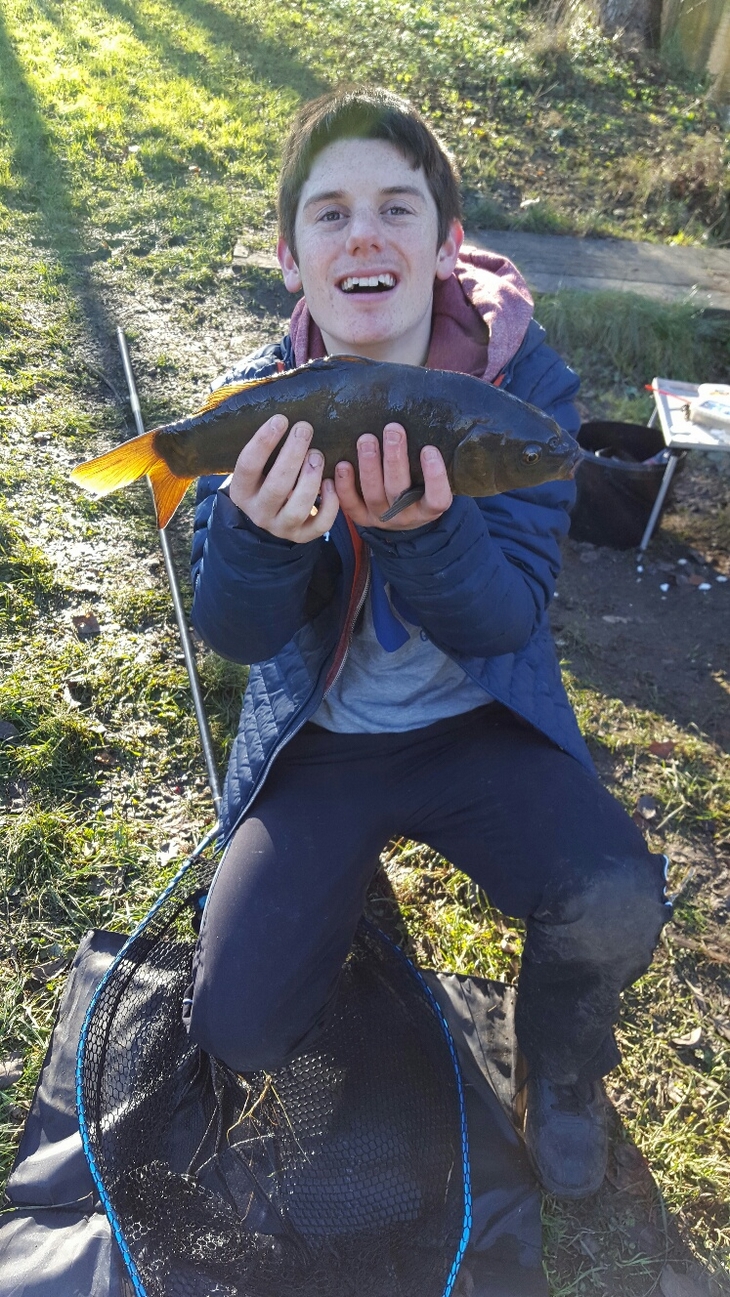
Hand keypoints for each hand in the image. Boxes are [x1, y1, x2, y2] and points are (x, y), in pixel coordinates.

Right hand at [228, 414, 339, 541]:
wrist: (266, 518)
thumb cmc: (264, 481)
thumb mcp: (256, 468)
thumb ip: (267, 450)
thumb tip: (285, 417)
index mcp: (242, 491)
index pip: (248, 465)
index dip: (264, 442)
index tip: (281, 419)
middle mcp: (259, 512)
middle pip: (276, 486)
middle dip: (292, 455)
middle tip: (304, 430)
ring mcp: (281, 527)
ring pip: (298, 507)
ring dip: (310, 479)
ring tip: (317, 455)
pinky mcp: (302, 535)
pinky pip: (320, 524)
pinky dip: (329, 504)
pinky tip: (331, 482)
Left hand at [334, 424, 451, 529]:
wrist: (401, 516)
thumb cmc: (419, 487)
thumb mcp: (430, 480)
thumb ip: (430, 458)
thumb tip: (430, 418)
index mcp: (429, 509)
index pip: (437, 498)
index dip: (434, 476)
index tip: (429, 449)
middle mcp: (406, 516)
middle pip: (399, 491)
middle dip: (395, 459)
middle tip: (393, 430)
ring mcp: (382, 518)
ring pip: (374, 495)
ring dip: (369, 466)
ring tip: (367, 439)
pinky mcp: (362, 517)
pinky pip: (351, 505)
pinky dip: (345, 486)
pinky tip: (342, 464)